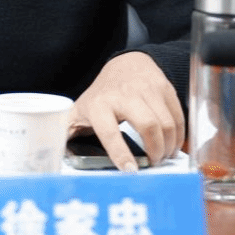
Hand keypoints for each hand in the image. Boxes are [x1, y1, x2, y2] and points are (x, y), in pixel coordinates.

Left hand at [68, 51, 184, 170]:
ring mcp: (147, 90)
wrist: (125, 64)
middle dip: (155, 150)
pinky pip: (178, 116)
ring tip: (163, 156)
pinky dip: (179, 135)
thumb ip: (67, 133)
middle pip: (148, 126)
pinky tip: (172, 144)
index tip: (130, 171)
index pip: (110, 132)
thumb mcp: (79, 111)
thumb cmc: (101, 95)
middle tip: (154, 163)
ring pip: (167, 123)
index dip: (120, 153)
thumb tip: (54, 155)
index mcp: (100, 105)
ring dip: (168, 146)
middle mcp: (124, 95)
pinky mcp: (165, 88)